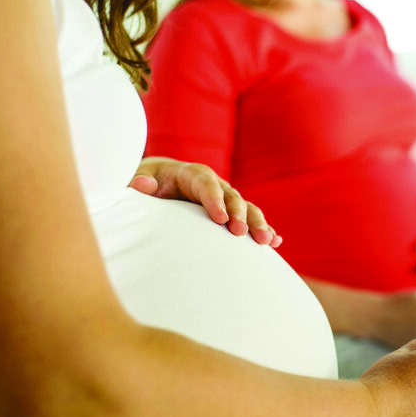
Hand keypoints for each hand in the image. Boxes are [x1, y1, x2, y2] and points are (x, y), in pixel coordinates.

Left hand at [130, 157, 280, 246]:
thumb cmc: (149, 185)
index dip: (214, 200)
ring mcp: (226, 200)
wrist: (160, 186)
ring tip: (266, 241)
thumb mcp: (140, 181)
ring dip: (258, 224)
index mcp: (192, 174)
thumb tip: (143, 184)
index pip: (206, 184)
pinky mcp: (232, 214)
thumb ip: (139, 184)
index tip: (220, 219)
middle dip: (239, 214)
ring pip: (247, 209)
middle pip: (232, 197)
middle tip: (240, 233)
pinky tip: (276, 242)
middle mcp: (215, 185)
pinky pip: (251, 220)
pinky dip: (265, 229)